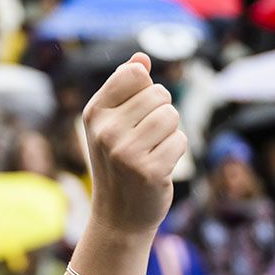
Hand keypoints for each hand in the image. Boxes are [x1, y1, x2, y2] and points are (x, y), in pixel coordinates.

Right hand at [82, 53, 186, 238]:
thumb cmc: (119, 164)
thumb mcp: (113, 124)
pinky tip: (160, 167)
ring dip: (171, 132)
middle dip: (162, 113)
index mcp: (94, 113)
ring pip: (172, 115)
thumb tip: (142, 58)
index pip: (134, 73)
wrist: (118, 216)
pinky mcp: (149, 170)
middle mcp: (106, 130)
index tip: (136, 114)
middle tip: (146, 139)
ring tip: (153, 151)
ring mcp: (126, 152)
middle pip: (159, 94)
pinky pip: (180, 140)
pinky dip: (176, 152)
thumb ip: (126, 89)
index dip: (146, 90)